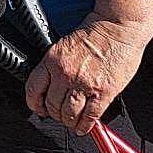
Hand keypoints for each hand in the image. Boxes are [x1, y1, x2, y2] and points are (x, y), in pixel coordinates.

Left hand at [23, 15, 152, 133]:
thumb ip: (57, 64)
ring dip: (69, 122)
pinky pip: (90, 116)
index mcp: (52, 59)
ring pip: (69, 114)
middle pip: (52, 105)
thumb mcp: (65, 44)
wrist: (118, 26)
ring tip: (72, 122)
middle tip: (59, 116)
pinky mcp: (103, 92)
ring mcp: (84, 84)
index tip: (39, 108)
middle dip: (54, 114)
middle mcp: (65, 73)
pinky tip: (85, 127)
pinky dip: (86, 125)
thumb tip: (53, 83)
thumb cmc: (95, 31)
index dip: (35, 103)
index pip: (33, 88)